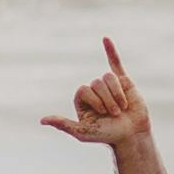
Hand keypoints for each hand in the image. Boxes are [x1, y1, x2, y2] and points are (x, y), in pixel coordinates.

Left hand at [44, 36, 152, 155]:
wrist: (131, 134)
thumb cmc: (107, 135)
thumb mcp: (82, 132)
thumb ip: (63, 124)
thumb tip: (42, 120)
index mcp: (82, 99)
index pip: (83, 89)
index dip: (94, 100)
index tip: (102, 114)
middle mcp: (94, 90)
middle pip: (96, 83)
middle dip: (107, 100)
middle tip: (114, 114)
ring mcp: (109, 85)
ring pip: (108, 78)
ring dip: (117, 94)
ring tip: (122, 108)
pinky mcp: (123, 81)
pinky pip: (115, 62)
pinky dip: (111, 50)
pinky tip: (105, 39)